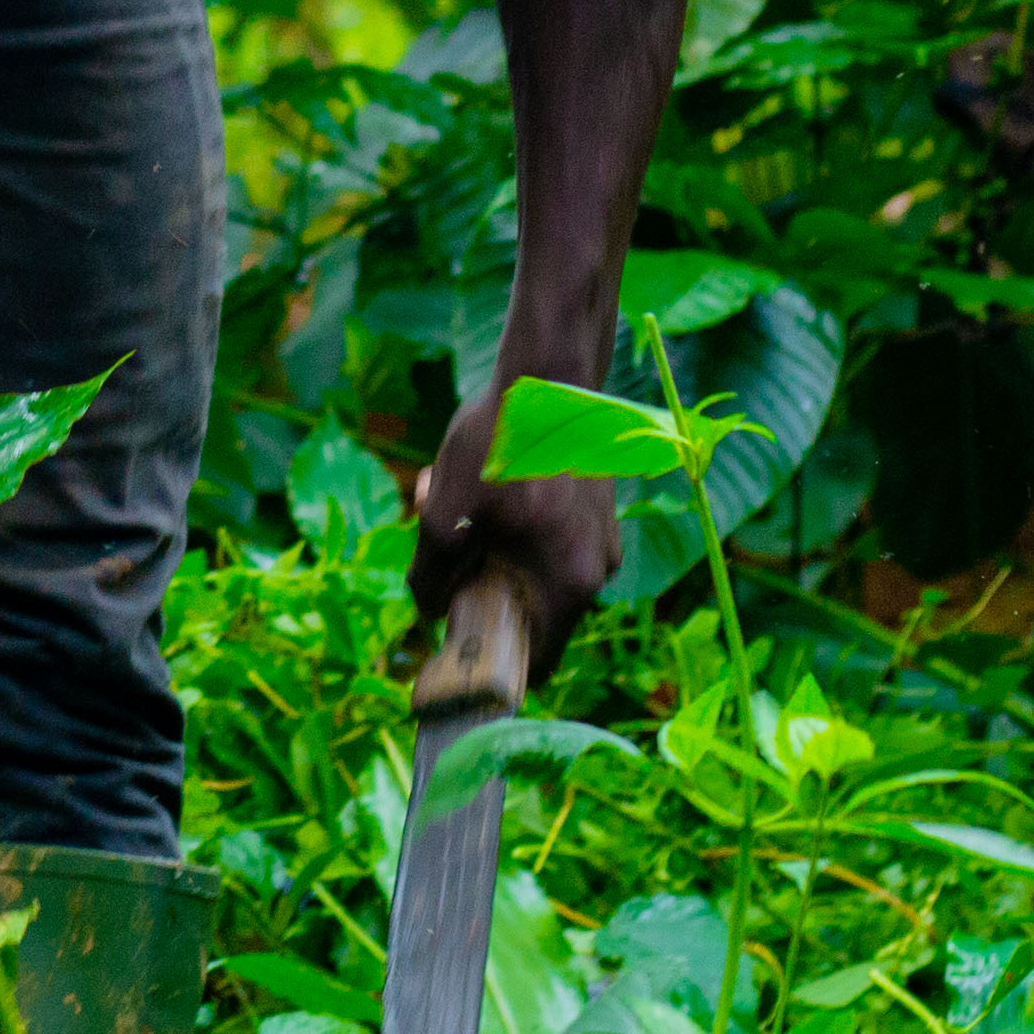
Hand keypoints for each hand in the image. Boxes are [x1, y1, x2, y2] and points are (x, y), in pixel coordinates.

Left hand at [410, 370, 620, 680]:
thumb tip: (430, 613)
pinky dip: (515, 526)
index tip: (456, 638)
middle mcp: (597, 571)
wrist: (549, 371)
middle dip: (478, 586)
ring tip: (451, 496)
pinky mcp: (598, 511)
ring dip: (490, 549)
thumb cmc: (498, 442)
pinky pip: (551, 541)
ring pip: (535, 570)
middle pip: (529, 611)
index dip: (492, 661)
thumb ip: (432, 577)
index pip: (536, 662)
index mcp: (569, 585)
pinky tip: (483, 480)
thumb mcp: (445, 514)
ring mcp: (602, 539)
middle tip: (442, 545)